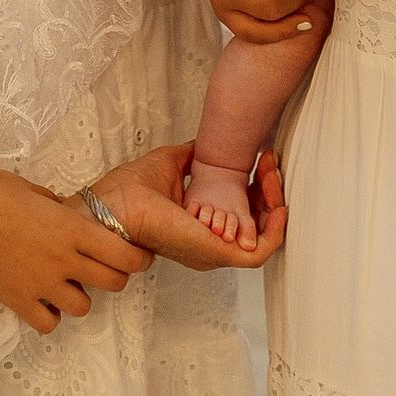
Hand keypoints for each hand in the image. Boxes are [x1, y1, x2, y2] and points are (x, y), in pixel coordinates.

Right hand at [0, 152, 149, 334]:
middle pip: (113, 284)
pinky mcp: (14, 301)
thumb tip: (73, 220)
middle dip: (115, 276)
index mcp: (72, 227)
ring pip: (83, 307)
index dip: (137, 257)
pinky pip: (47, 324)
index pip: (126, 255)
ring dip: (80, 295)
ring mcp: (39, 284)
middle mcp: (62, 260)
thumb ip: (62, 211)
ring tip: (65, 281)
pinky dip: (49, 314)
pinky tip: (40, 297)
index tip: (136, 253)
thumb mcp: (37, 191)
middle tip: (103, 266)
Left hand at [91, 143, 286, 270]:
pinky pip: (263, 249)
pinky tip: (279, 205)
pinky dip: (276, 230)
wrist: (117, 205)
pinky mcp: (221, 252)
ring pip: (264, 233)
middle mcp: (212, 240)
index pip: (243, 208)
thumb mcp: (172, 162)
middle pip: (258, 221)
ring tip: (271, 175)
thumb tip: (206, 142)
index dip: (257, 185)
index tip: (263, 161)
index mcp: (202, 224)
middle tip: (270, 165)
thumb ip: (193, 155)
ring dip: (274, 203)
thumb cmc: (131, 190)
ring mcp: (217, 249)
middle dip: (270, 190)